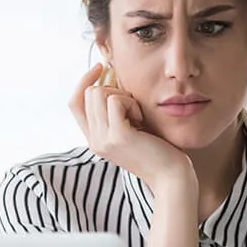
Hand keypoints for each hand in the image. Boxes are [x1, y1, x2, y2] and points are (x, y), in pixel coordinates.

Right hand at [69, 64, 195, 191]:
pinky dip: (131, 103)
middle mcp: (94, 141)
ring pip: (98, 93)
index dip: (84, 81)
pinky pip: (116, 100)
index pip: (74, 103)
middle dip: (112, 89)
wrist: (172, 178)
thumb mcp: (131, 129)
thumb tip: (110, 76)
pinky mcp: (118, 137)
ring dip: (123, 96)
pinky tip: (142, 119)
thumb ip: (116, 112)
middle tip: (134, 108)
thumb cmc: (159, 151)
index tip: (102, 68)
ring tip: (138, 115)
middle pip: (88, 93)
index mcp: (94, 139)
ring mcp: (103, 140)